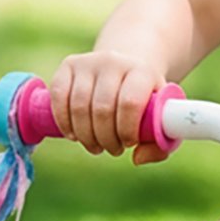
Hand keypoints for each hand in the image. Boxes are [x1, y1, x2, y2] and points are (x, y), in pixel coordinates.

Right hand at [49, 51, 170, 163]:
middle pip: (102, 109)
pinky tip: (74, 136)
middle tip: (113, 150)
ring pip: (79, 106)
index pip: (130, 103)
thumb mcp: (160, 118)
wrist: (126, 69)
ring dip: (86, 136)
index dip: (126, 130)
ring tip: (96, 146)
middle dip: (106, 139)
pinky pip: (59, 96)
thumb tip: (137, 158)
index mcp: (143, 71)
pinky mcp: (69, 65)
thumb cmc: (145, 100)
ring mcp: (89, 61)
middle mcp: (114, 61)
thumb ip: (159, 144)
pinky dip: (64, 122)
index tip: (129, 143)